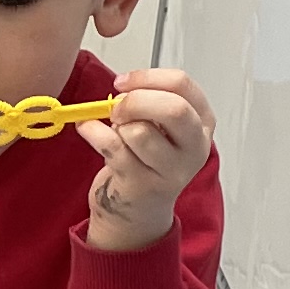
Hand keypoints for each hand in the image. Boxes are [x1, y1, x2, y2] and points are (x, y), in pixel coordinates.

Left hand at [81, 70, 214, 251]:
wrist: (139, 210)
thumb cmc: (149, 161)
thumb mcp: (162, 128)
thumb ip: (151, 102)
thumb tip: (124, 86)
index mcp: (202, 123)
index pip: (182, 85)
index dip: (147, 77)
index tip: (124, 82)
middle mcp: (194, 147)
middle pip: (174, 109)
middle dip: (137, 101)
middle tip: (117, 107)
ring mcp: (171, 171)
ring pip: (140, 131)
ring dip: (117, 126)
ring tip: (115, 133)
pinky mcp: (142, 185)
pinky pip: (113, 147)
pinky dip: (93, 132)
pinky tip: (87, 129)